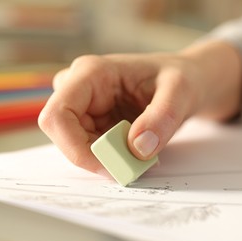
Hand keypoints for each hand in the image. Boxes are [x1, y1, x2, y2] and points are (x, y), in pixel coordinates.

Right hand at [38, 41, 241, 174]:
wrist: (184, 81)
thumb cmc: (179, 77)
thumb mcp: (180, 92)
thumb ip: (162, 117)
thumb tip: (138, 148)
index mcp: (91, 73)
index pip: (57, 115)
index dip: (75, 148)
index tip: (109, 166)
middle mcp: (79, 88)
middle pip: (63, 135)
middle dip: (94, 156)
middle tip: (132, 165)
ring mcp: (84, 106)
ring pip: (76, 145)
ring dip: (105, 158)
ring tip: (140, 153)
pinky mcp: (92, 122)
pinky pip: (90, 148)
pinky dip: (111, 158)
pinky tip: (134, 150)